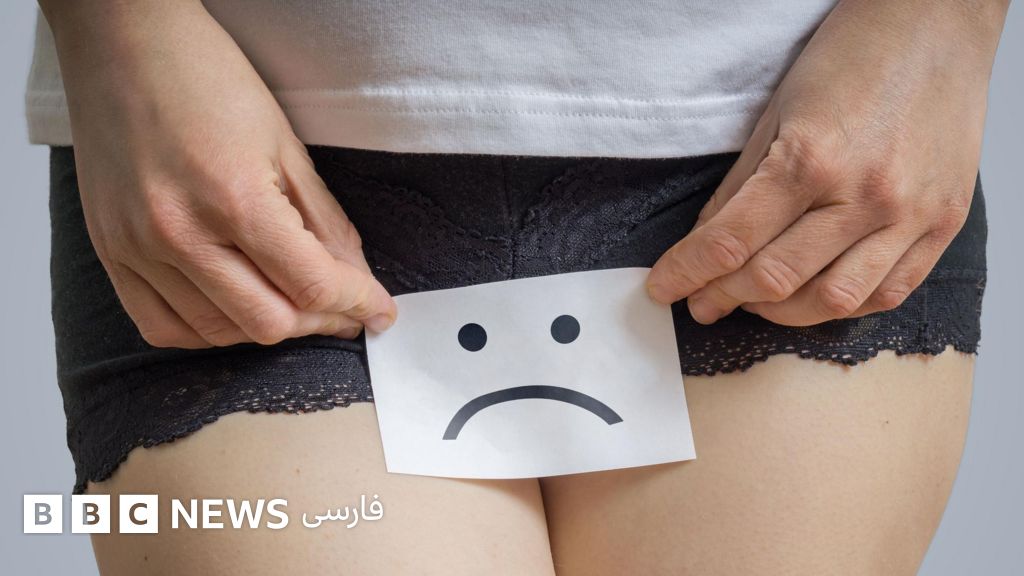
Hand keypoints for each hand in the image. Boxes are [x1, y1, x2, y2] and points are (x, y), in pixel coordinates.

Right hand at [44, 1, 395, 347]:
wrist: (123, 43)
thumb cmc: (206, 78)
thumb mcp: (286, 143)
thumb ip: (325, 221)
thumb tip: (356, 276)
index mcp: (235, 198)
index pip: (312, 284)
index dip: (357, 303)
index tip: (378, 309)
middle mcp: (180, 233)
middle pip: (268, 322)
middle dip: (319, 321)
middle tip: (342, 307)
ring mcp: (136, 248)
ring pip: (217, 332)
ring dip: (267, 326)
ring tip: (292, 302)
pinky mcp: (109, 252)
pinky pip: (162, 327)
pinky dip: (208, 331)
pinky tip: (234, 309)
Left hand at [646, 0, 1006, 325]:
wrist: (938, 25)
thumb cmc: (853, 59)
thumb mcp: (776, 114)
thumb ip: (739, 186)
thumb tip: (705, 243)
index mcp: (811, 160)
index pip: (730, 241)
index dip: (688, 272)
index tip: (665, 287)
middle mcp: (864, 196)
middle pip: (775, 278)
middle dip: (724, 297)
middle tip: (701, 301)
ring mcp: (911, 216)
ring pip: (831, 301)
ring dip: (779, 314)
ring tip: (752, 303)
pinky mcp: (944, 225)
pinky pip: (888, 294)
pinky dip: (841, 306)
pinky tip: (812, 296)